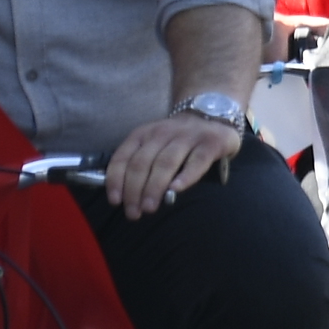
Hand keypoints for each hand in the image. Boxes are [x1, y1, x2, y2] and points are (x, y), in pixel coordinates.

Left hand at [106, 106, 242, 214]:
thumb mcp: (153, 144)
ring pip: (165, 163)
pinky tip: (176, 190)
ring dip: (154, 187)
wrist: (213, 116)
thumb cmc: (178, 140)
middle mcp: (161, 133)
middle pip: (142, 163)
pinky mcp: (210, 143)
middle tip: (134, 213)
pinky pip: (196, 162)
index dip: (116, 180)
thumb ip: (140, 162)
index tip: (115, 201)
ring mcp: (187, 137)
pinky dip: (185, 177)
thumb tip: (126, 195)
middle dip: (134, 190)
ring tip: (149, 207)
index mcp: (142, 134)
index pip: (123, 158)